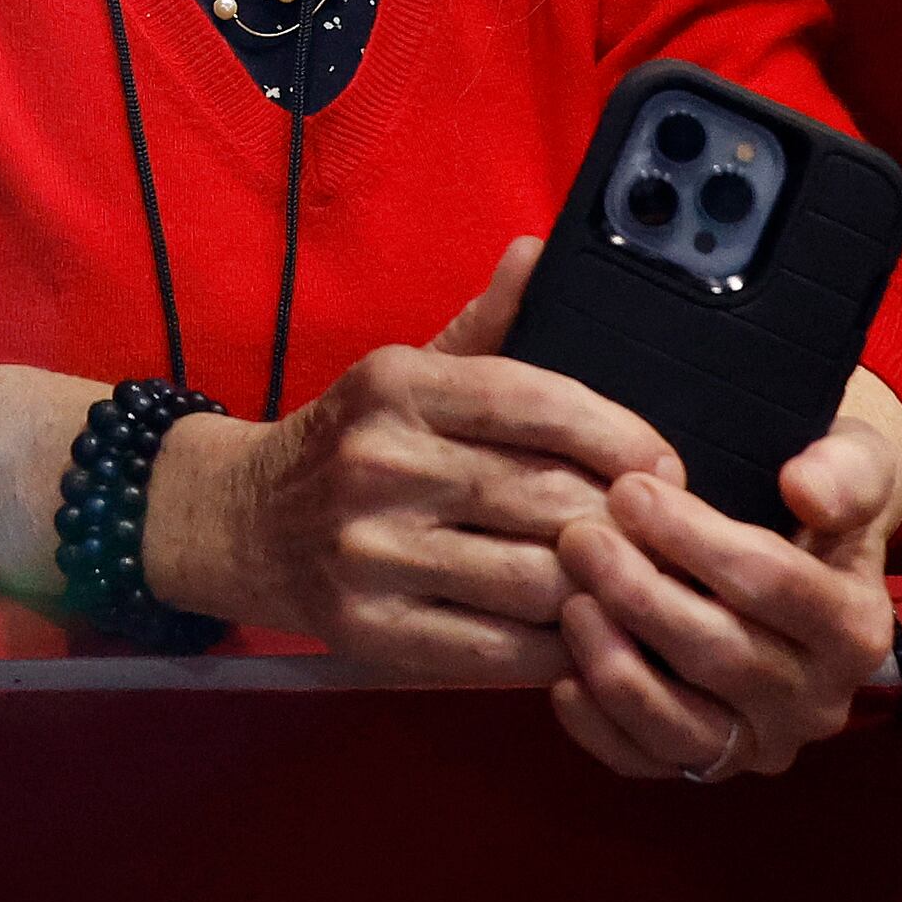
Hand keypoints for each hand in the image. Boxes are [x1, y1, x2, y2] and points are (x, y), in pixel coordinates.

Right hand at [161, 237, 676, 685]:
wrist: (238, 522)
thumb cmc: (350, 444)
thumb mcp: (406, 371)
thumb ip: (486, 324)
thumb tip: (541, 252)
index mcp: (397, 386)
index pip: (536, 401)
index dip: (619, 434)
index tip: (663, 462)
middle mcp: (382, 464)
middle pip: (550, 496)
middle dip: (623, 518)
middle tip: (659, 532)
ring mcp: (373, 554)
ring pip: (536, 579)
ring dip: (599, 587)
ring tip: (628, 582)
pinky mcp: (373, 632)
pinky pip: (501, 649)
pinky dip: (557, 646)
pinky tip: (577, 630)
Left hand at [548, 365, 901, 781]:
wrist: (805, 555)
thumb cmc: (817, 498)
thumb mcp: (855, 463)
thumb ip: (845, 471)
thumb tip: (804, 489)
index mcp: (856, 628)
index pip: (772, 585)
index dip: (695, 538)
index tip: (629, 490)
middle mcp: (819, 702)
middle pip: (721, 656)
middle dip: (640, 594)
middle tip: (578, 537)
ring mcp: (763, 743)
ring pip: (682, 725)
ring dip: (616, 666)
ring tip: (570, 601)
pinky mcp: (710, 766)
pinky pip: (648, 762)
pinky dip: (600, 727)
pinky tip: (562, 677)